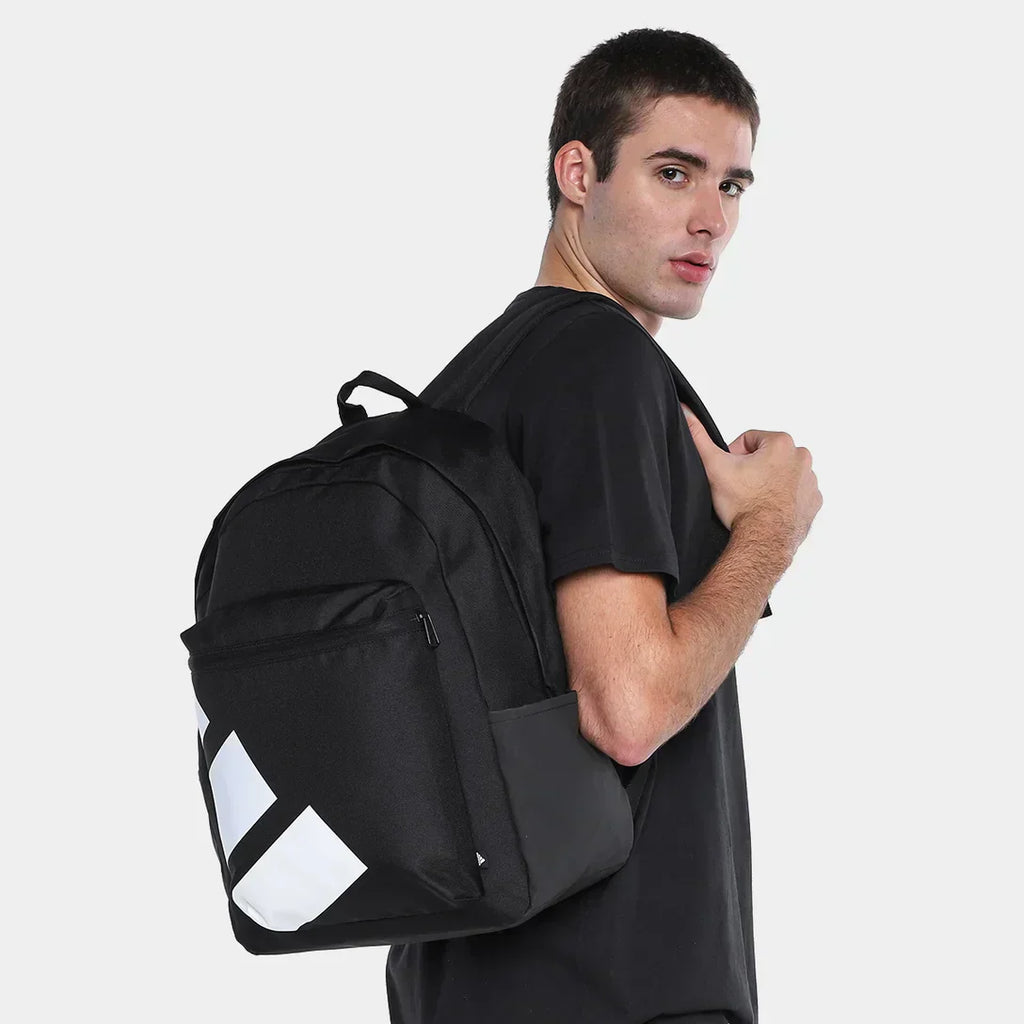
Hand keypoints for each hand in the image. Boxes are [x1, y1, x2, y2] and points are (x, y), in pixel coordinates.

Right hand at [681, 403, 822, 558]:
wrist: (763, 540)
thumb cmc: (744, 505)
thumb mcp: (714, 466)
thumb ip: (698, 437)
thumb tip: (686, 413)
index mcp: (781, 443)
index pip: (749, 440)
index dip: (734, 456)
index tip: (732, 472)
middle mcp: (802, 458)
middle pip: (767, 455)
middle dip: (754, 468)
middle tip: (741, 487)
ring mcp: (810, 481)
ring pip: (782, 474)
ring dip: (769, 481)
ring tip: (755, 499)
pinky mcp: (813, 502)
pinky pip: (795, 493)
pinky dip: (783, 498)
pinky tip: (769, 509)